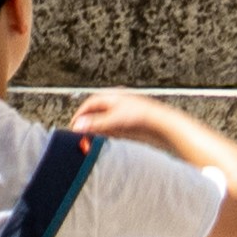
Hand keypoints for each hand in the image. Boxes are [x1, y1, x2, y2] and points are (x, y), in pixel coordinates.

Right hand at [53, 89, 183, 150]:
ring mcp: (124, 113)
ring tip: (90, 139)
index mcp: (113, 96)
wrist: (163, 125)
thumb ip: (95, 124)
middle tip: (80, 134)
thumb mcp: (114, 120)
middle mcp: (118, 103)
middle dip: (87, 123)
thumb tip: (78, 126)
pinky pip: (113, 128)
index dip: (80, 114)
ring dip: (97, 129)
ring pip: (104, 121)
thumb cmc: (142, 117)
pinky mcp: (130, 124)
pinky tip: (106, 140)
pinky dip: (106, 133)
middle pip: (97, 112)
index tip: (73, 126)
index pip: (90, 103)